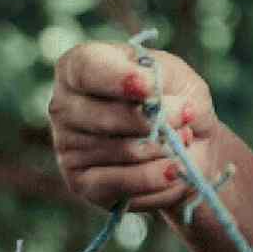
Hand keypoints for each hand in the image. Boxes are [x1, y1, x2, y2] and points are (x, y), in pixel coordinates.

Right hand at [47, 40, 220, 212]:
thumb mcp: (175, 75)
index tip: (148, 87)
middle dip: (155, 120)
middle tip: (187, 116)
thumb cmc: (174, 98)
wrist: (189, 143)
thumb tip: (149, 97)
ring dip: (162, 148)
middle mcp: (63, 106)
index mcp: (79, 67)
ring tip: (184, 139)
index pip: (86, 69)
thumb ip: (160, 79)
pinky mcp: (81, 183)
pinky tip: (173, 170)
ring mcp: (67, 147)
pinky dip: (154, 177)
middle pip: (104, 117)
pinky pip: (119, 183)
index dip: (118, 79)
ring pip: (120, 151)